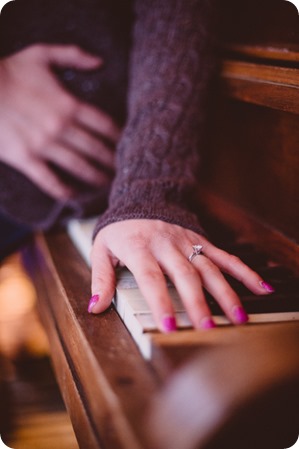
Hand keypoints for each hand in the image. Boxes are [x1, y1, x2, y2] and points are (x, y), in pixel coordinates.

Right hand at [0, 44, 120, 197]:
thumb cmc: (9, 71)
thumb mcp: (42, 54)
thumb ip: (73, 55)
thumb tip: (100, 61)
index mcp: (69, 104)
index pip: (105, 125)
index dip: (121, 137)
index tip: (128, 146)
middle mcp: (61, 127)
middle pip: (97, 149)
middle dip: (114, 162)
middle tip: (125, 171)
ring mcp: (44, 145)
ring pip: (79, 167)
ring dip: (97, 178)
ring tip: (109, 185)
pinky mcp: (26, 159)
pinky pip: (50, 181)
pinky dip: (64, 191)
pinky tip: (75, 197)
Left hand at [90, 220, 273, 331]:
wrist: (142, 198)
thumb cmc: (120, 229)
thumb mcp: (102, 249)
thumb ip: (101, 278)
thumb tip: (95, 308)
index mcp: (140, 248)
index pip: (152, 277)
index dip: (161, 301)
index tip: (169, 325)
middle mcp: (167, 246)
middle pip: (185, 275)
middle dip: (197, 302)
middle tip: (207, 327)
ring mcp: (188, 242)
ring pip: (210, 268)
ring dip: (226, 292)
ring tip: (239, 317)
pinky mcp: (201, 241)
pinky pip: (224, 256)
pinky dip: (243, 272)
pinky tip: (260, 287)